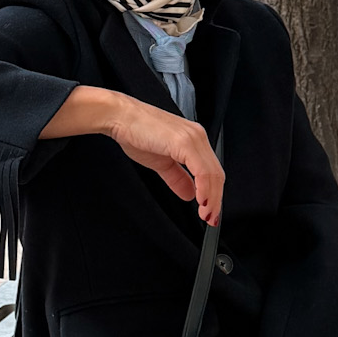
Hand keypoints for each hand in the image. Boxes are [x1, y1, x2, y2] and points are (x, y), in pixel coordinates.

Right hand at [105, 97, 223, 224]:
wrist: (120, 117)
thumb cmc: (136, 132)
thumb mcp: (161, 162)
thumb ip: (177, 178)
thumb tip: (189, 194)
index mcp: (194, 140)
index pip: (212, 171)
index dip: (214, 194)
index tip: (210, 212)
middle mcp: (197, 137)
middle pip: (217, 174)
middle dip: (216, 200)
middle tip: (211, 219)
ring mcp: (193, 138)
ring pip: (212, 173)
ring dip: (212, 198)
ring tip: (206, 215)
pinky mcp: (184, 142)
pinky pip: (201, 169)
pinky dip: (204, 188)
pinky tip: (200, 201)